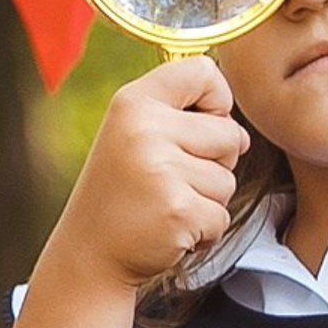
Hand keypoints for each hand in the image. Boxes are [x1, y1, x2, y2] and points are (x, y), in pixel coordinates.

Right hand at [46, 55, 249, 292]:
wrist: (87, 257)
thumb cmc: (119, 195)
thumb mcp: (133, 138)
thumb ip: (181, 118)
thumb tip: (240, 134)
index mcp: (132, 104)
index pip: (202, 71)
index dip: (215, 100)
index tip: (195, 124)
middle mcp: (143, 130)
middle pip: (229, 132)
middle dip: (213, 162)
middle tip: (166, 181)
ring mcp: (160, 171)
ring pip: (227, 179)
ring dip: (206, 200)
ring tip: (163, 205)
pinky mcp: (178, 210)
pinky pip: (222, 215)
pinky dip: (203, 230)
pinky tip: (168, 229)